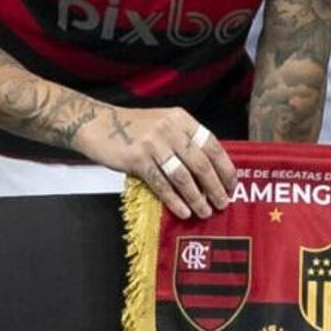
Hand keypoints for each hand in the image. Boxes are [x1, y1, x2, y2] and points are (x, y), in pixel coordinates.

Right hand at [81, 105, 236, 217]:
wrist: (99, 124)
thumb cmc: (136, 128)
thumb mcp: (165, 124)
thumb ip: (185, 140)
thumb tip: (211, 172)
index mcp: (182, 119)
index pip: (212, 144)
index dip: (224, 167)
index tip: (232, 185)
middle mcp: (170, 129)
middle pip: (200, 163)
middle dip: (215, 186)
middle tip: (223, 203)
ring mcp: (153, 144)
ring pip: (182, 177)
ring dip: (197, 197)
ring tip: (205, 211)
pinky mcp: (137, 159)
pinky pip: (161, 184)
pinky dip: (174, 200)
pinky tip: (184, 211)